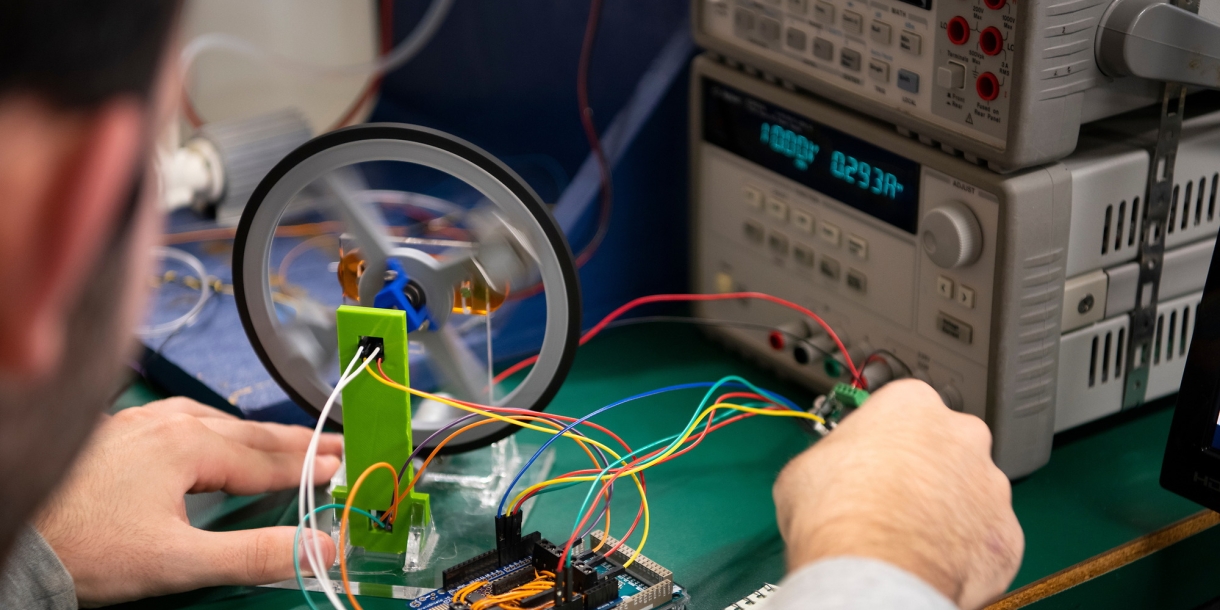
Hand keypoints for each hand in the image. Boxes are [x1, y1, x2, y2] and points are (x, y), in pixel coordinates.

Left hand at [34, 398, 343, 606]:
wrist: (14, 535)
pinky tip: (212, 436)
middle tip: (334, 444)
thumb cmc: (85, 548)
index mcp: (189, 445)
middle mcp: (167, 423)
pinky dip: (216, 429)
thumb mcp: (178, 561)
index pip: (268, 459)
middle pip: (248, 432)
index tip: (345, 465)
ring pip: (215, 421)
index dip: (310, 466)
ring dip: (256, 434)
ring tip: (284, 442)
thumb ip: (255, 554)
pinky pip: (182, 419)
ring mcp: (138, 424)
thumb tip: (320, 548)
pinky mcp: (116, 434)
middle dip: (295, 442)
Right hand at [773, 379, 1022, 609]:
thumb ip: (837, 457)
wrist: (872, 570)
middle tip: (894, 499)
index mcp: (912, 404)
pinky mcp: (1008, 534)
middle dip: (926, 470)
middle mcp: (962, 435)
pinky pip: (987, 539)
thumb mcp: (806, 466)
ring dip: (948, 510)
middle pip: (947, 447)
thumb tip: (830, 472)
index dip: (885, 439)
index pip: (904, 410)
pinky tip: (934, 560)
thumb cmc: (838, 514)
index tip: (874, 456)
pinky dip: (966, 550)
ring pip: (971, 494)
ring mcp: (992, 485)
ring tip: (911, 537)